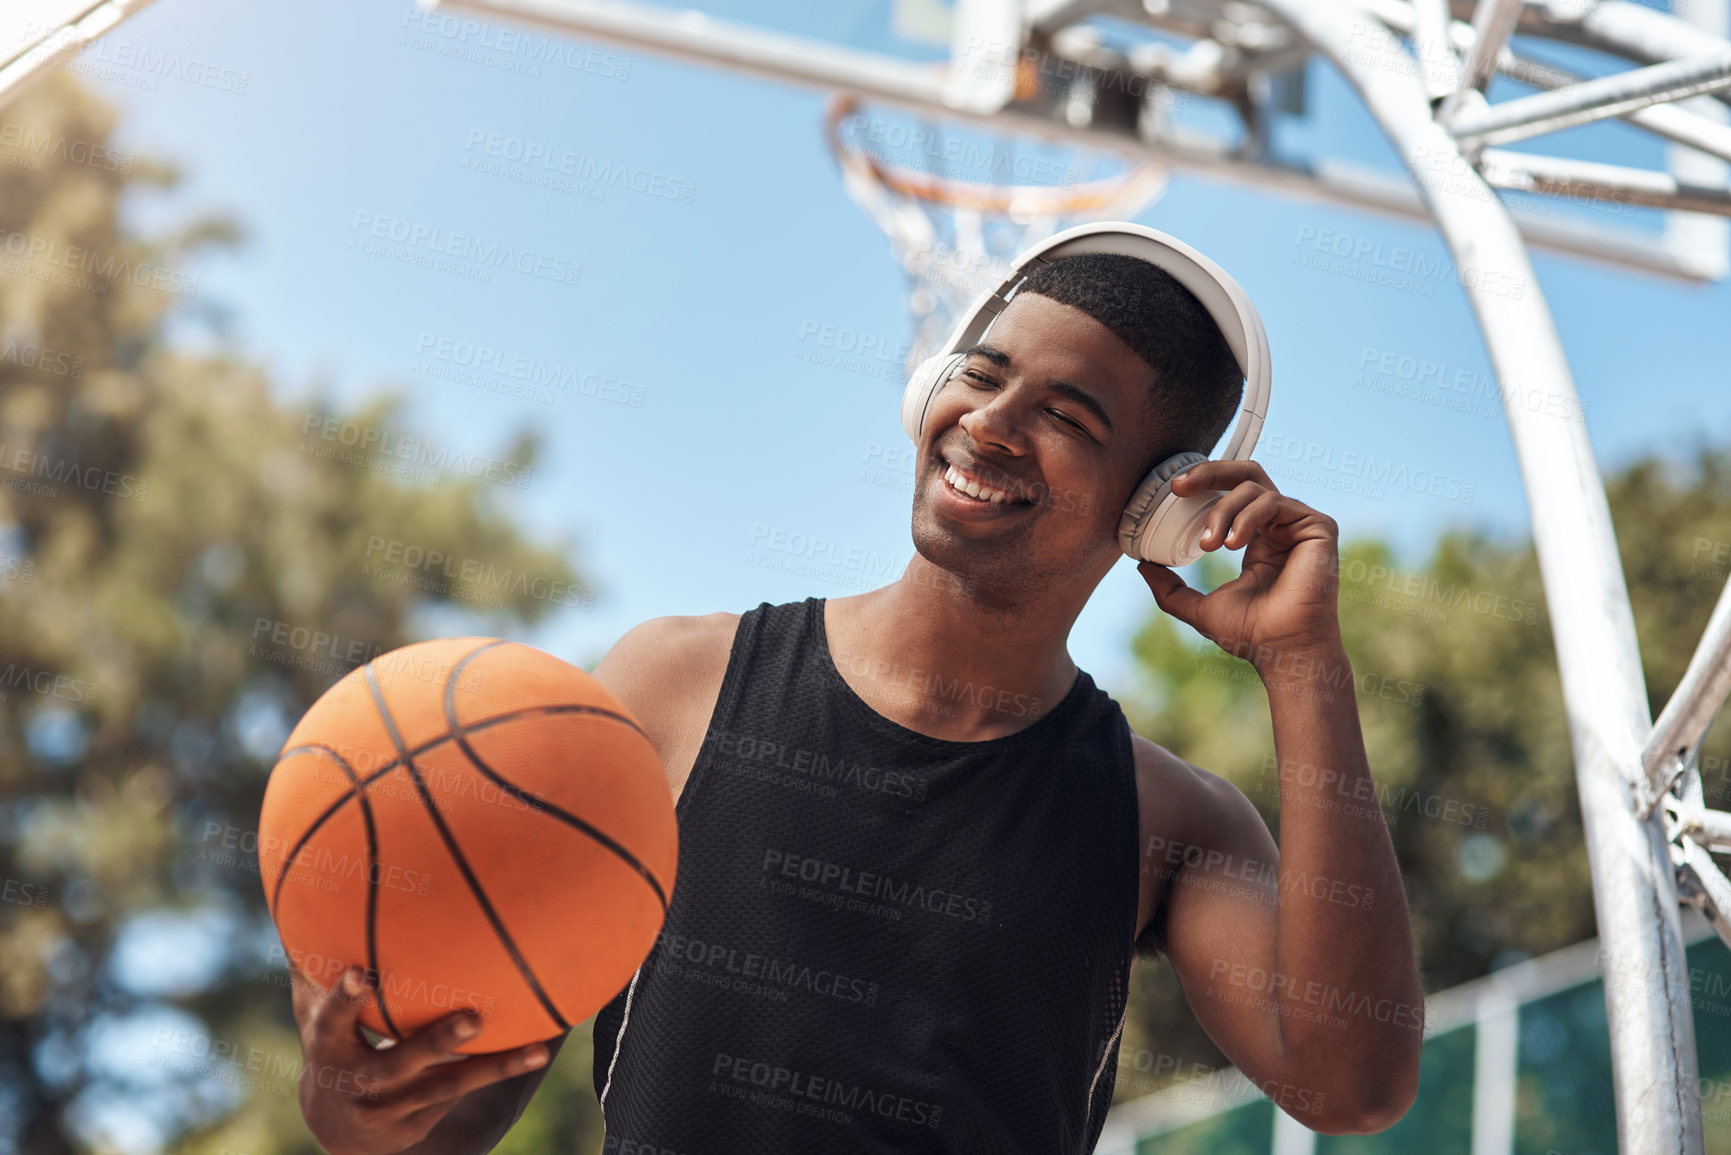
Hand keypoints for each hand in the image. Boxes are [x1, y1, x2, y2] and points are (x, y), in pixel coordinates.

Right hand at [292, 964, 548, 1154]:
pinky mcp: (418, 1125)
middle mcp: (359, 1083)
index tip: (362, 972)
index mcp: (329, 1047)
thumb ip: (314, 967)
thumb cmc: (332, 1047)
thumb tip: (296, 900)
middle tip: (475, 1018)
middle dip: (437, 1043)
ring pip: (447, 1087)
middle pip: (401, 1062)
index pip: (333, 1020)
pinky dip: (498, 1073)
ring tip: (539, 1049)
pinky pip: (461, 1095)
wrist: (338, 1132)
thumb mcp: (314, 1013)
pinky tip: (537, 1051)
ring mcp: (389, 1110)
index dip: (345, 999)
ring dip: (494, 1068)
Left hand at [1136, 460, 1343, 679]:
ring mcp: (1300, 524)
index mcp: (1257, 538)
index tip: (1173, 491)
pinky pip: (1275, 501)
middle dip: (1210, 472)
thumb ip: (1170, 589)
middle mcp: (1280, 525)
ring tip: (1209, 544)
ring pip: (1254, 487)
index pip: (1232, 492)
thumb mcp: (1199, 608)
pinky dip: (1247, 517)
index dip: (1205, 482)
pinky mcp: (1318, 527)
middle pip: (1246, 474)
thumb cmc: (1251, 634)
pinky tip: (1232, 544)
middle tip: (1179, 487)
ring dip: (1222, 510)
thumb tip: (1142, 566)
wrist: (1283, 650)